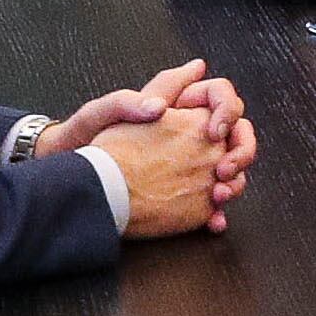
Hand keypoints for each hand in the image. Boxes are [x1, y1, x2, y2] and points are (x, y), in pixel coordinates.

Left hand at [39, 59, 257, 229]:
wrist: (73, 179)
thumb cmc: (83, 137)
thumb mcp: (101, 114)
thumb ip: (128, 103)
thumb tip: (160, 107)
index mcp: (177, 105)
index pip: (220, 94)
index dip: (227, 109)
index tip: (213, 131)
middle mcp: (190, 132)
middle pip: (238, 132)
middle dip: (242, 151)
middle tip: (223, 170)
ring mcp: (191, 164)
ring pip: (231, 167)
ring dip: (237, 182)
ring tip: (219, 197)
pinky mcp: (186, 192)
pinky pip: (212, 199)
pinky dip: (218, 212)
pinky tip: (214, 221)